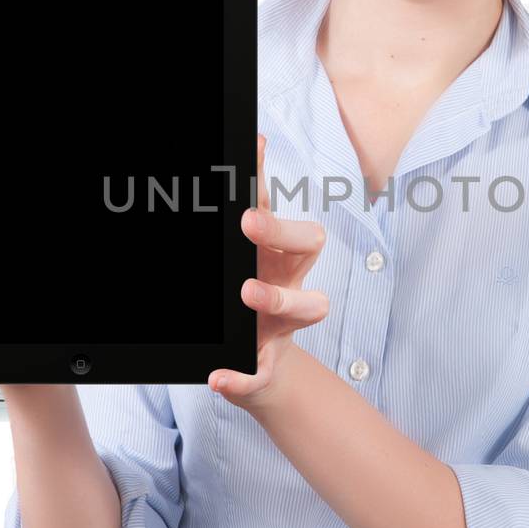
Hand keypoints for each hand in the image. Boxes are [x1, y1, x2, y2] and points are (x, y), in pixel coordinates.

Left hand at [209, 133, 328, 411]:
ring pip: (310, 305)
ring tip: (247, 293)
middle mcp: (289, 279)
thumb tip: (237, 158)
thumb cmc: (240, 303)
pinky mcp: (270, 364)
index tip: (254, 150)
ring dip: (279, 296)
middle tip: (248, 222)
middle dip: (283, 230)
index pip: (277, 206)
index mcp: (273, 251)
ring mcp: (285, 322)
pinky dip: (241, 377)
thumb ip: (227, 217)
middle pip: (310, 243)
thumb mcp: (232, 259)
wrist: (253, 367)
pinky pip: (261, 373)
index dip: (269, 178)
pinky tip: (218, 376)